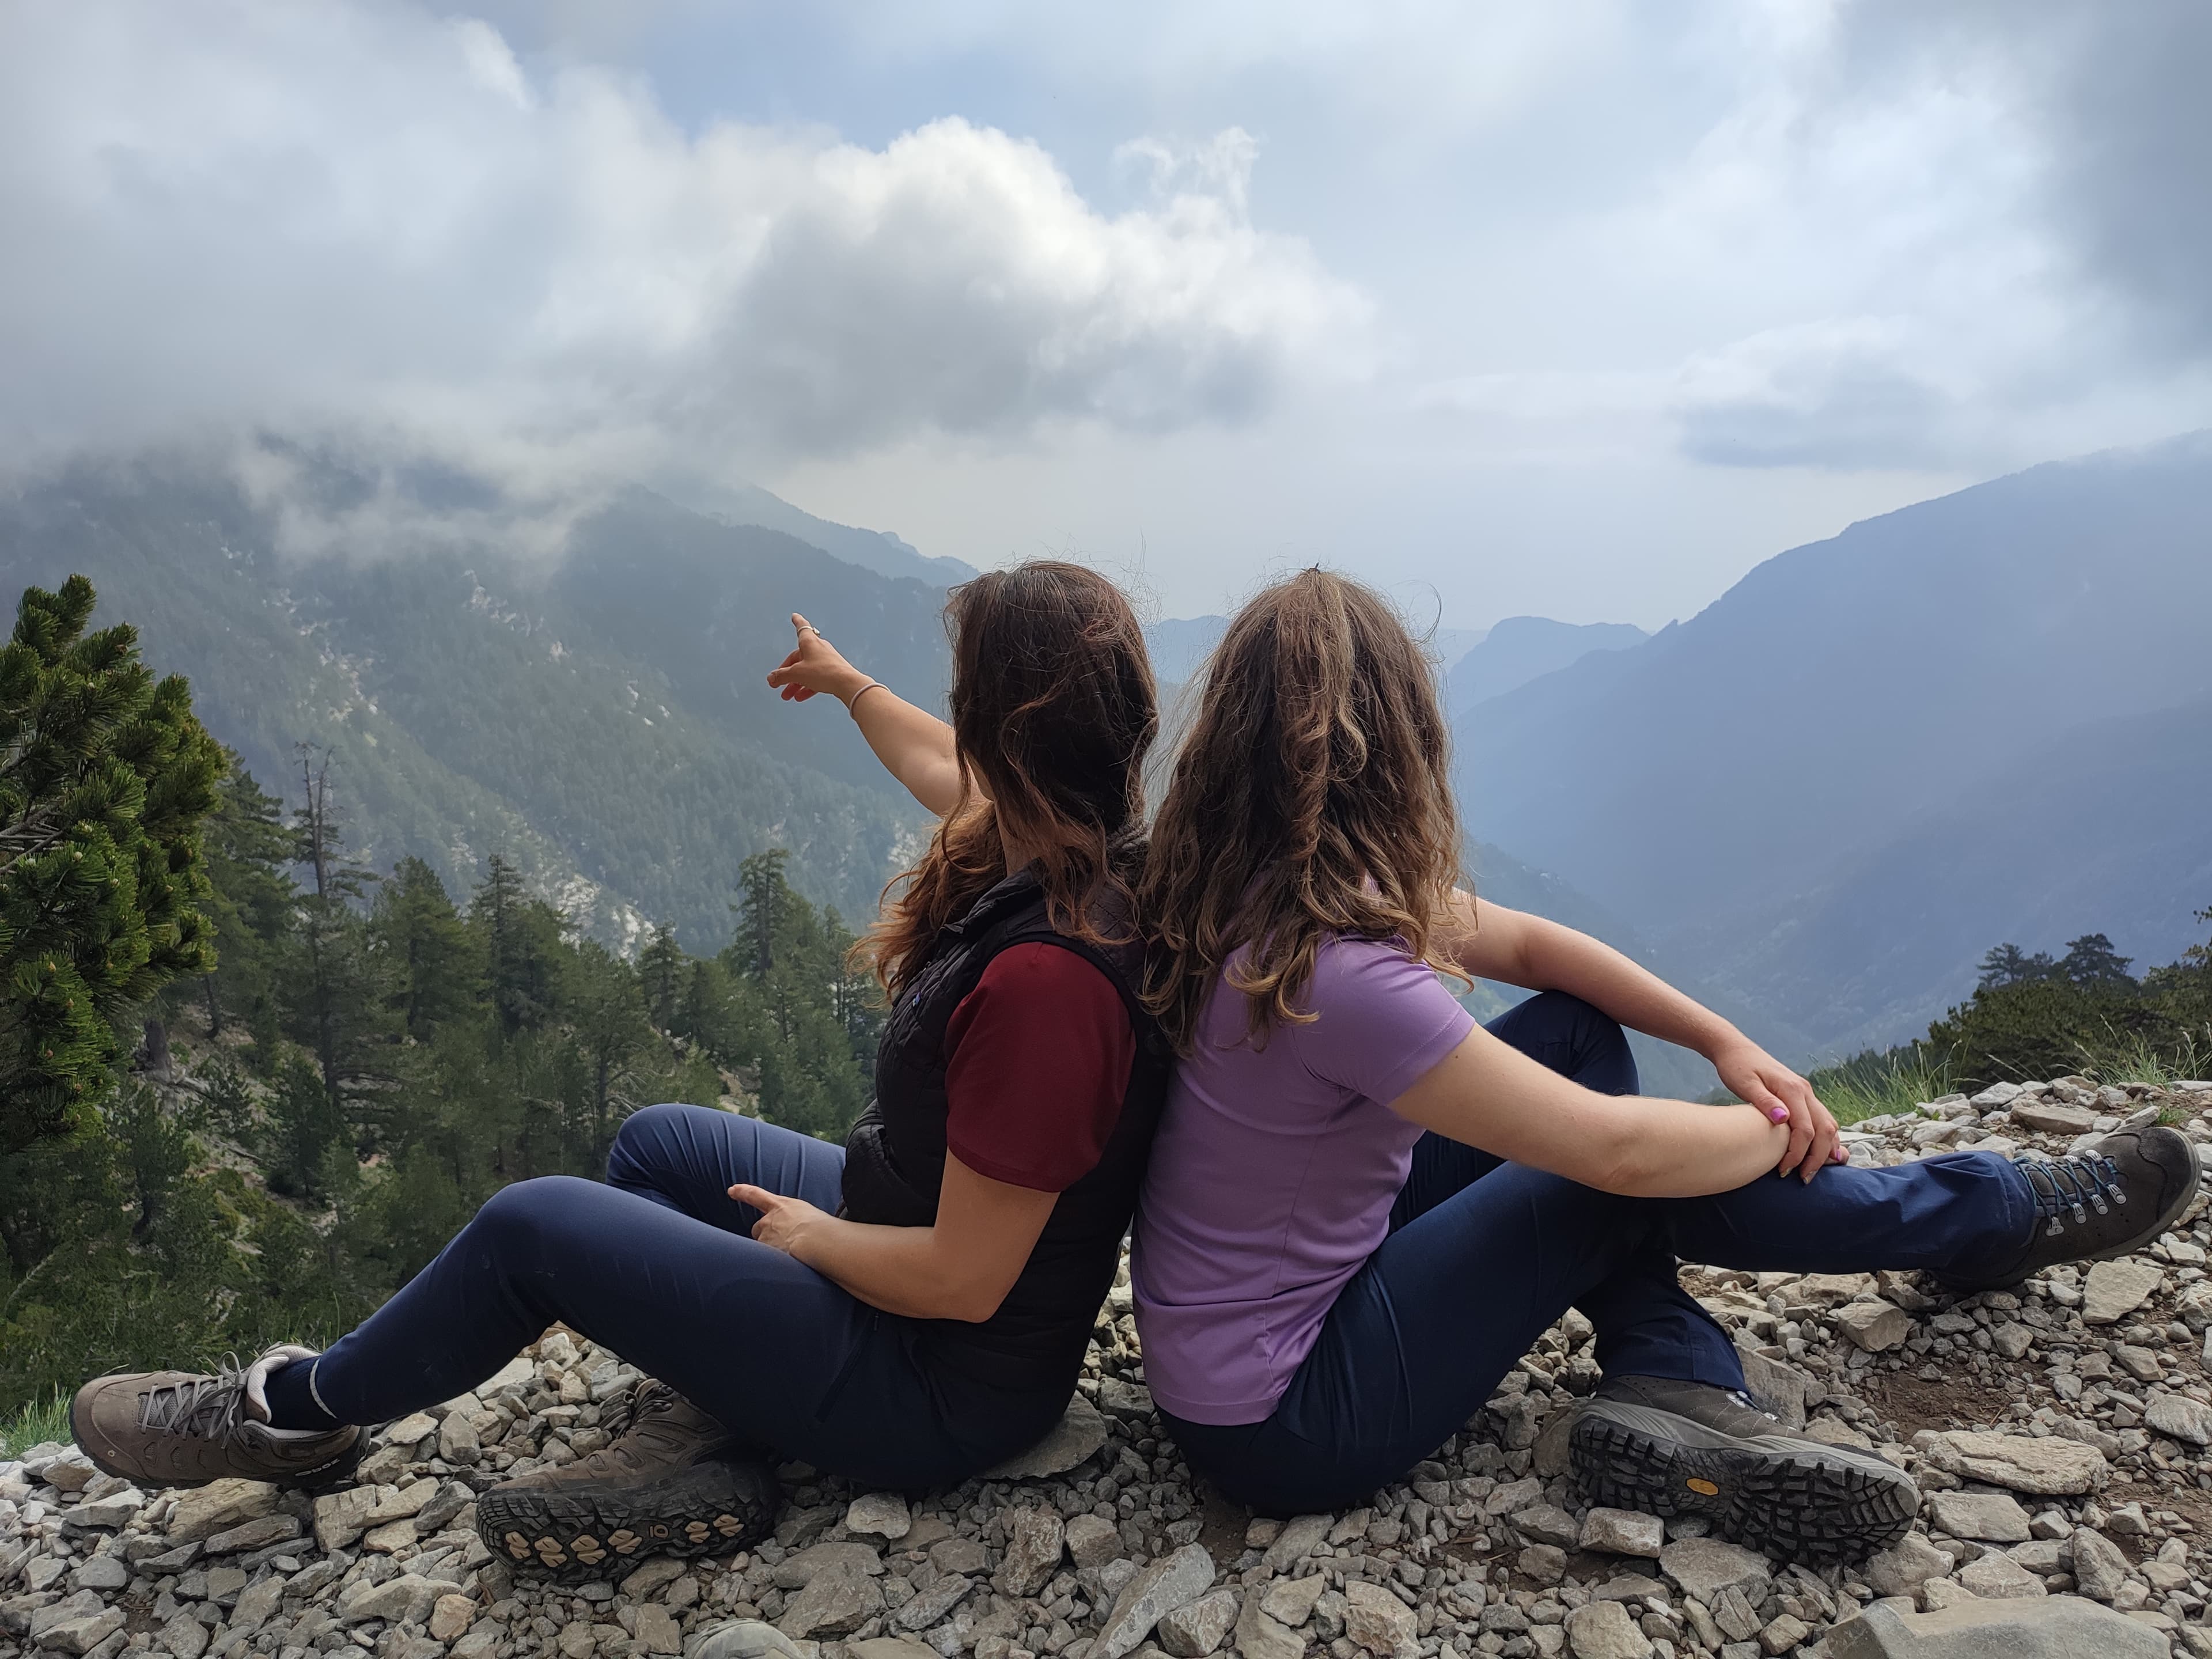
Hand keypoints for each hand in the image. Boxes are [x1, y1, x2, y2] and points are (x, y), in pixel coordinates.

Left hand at [728, 1183, 830, 1256]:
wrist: (818, 1240)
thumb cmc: (822, 1227)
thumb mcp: (809, 1215)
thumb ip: (798, 1218)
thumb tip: (801, 1228)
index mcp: (783, 1206)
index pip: (756, 1195)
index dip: (743, 1192)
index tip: (732, 1190)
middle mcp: (770, 1220)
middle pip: (758, 1228)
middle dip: (765, 1236)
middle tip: (782, 1243)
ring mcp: (766, 1237)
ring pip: (762, 1247)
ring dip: (771, 1251)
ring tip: (790, 1256)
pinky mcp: (764, 1253)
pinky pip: (765, 1260)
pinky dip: (772, 1263)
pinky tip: (786, 1265)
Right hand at [765, 613, 870, 705]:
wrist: (847, 683)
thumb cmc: (825, 672)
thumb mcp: (797, 674)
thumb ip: (782, 676)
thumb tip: (771, 678)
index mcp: (810, 642)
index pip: (801, 627)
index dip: (797, 621)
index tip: (794, 616)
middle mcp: (819, 648)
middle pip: (799, 658)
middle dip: (787, 673)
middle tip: (778, 683)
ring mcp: (827, 660)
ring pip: (807, 670)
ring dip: (796, 683)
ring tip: (788, 695)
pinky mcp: (833, 671)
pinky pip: (816, 678)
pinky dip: (807, 686)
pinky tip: (800, 696)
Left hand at [1711, 1039, 1844, 1182]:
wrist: (1735, 1048)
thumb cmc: (1735, 1067)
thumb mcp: (1744, 1084)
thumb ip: (1764, 1102)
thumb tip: (1783, 1119)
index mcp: (1792, 1089)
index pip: (1805, 1129)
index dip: (1798, 1153)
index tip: (1783, 1170)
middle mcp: (1805, 1091)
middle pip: (1825, 1129)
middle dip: (1818, 1157)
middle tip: (1803, 1178)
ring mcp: (1806, 1093)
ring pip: (1829, 1124)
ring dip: (1825, 1149)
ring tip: (1813, 1171)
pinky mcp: (1803, 1096)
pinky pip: (1822, 1119)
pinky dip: (1825, 1138)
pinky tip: (1820, 1153)